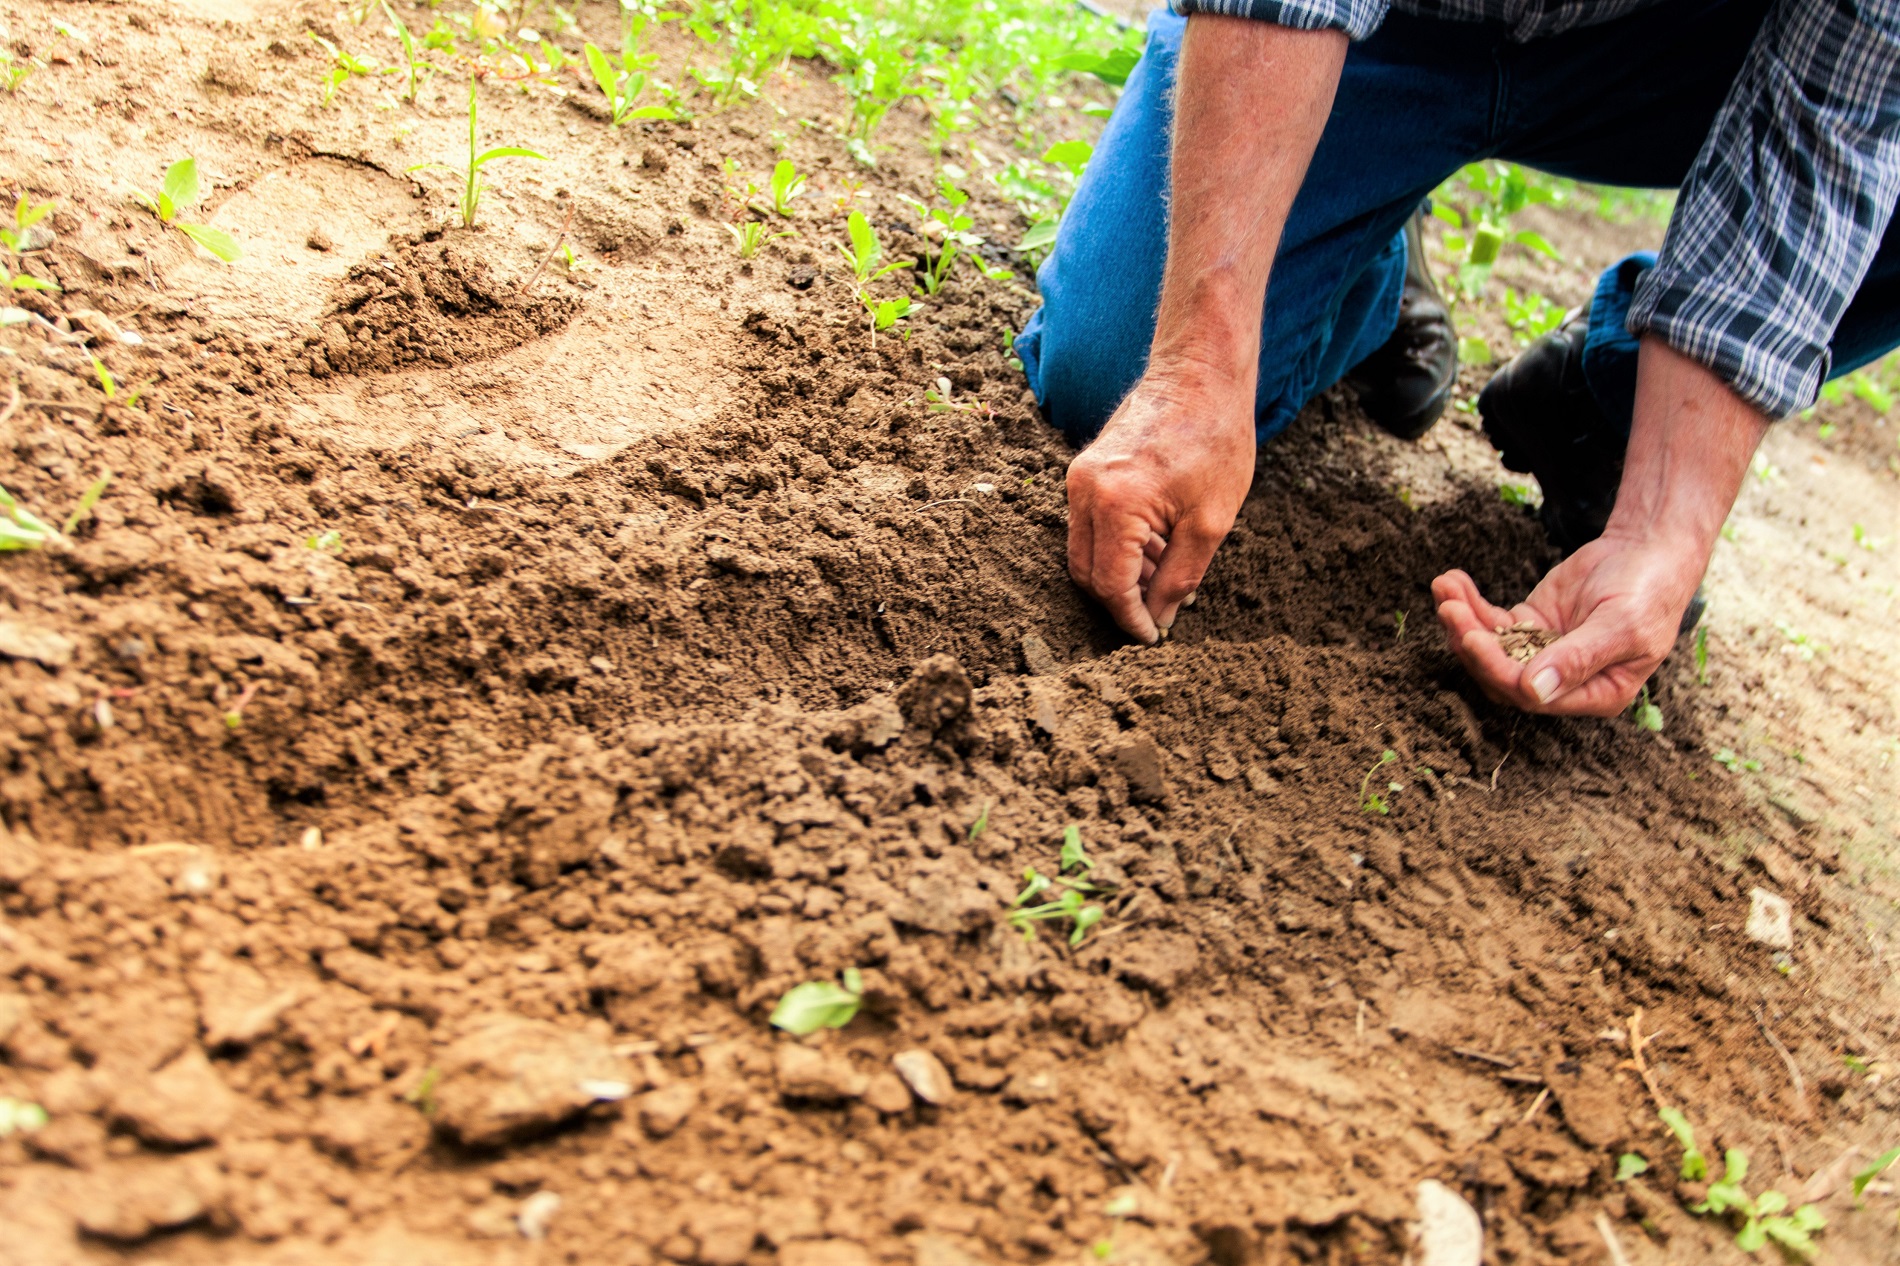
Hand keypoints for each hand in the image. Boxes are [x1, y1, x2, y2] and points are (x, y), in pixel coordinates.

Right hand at [1066, 369, 1256, 642]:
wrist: (1200, 373)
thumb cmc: (1215, 439)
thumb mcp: (1211, 522)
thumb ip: (1179, 578)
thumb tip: (1159, 618)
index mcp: (1115, 504)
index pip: (1110, 585)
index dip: (1130, 619)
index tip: (1153, 638)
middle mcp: (1085, 491)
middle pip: (1086, 572)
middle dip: (1120, 601)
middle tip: (1159, 614)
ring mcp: (1079, 477)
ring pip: (1085, 550)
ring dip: (1121, 574)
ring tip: (1167, 577)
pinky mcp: (1085, 469)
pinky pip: (1090, 524)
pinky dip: (1118, 546)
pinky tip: (1157, 548)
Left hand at [1431, 526, 1704, 715]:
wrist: (1649, 550)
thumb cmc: (1648, 592)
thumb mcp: (1622, 626)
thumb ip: (1578, 658)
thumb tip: (1534, 691)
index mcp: (1594, 694)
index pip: (1532, 695)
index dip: (1498, 670)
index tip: (1474, 638)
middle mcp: (1563, 681)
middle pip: (1502, 675)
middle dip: (1471, 643)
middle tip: (1449, 608)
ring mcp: (1542, 652)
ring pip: (1490, 648)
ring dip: (1462, 621)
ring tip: (1444, 588)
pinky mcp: (1529, 624)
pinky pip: (1491, 621)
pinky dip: (1469, 603)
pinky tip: (1452, 581)